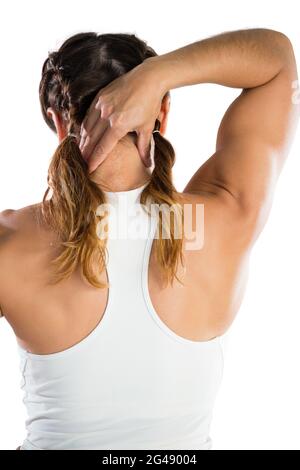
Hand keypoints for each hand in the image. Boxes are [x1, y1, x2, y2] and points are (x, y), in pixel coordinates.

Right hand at [79, 58, 165, 172]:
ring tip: (80, 151)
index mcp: (118, 125)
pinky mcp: (100, 96)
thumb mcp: (147, 128)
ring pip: (87, 126)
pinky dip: (85, 125)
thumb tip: (148, 165)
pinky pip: (89, 114)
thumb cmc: (149, 104)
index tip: (89, 170)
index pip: (103, 148)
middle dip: (85, 152)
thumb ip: (144, 148)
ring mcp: (102, 104)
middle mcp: (107, 115)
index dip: (95, 160)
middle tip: (80, 163)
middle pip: (91, 139)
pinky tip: (84, 133)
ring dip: (83, 140)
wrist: (148, 78)